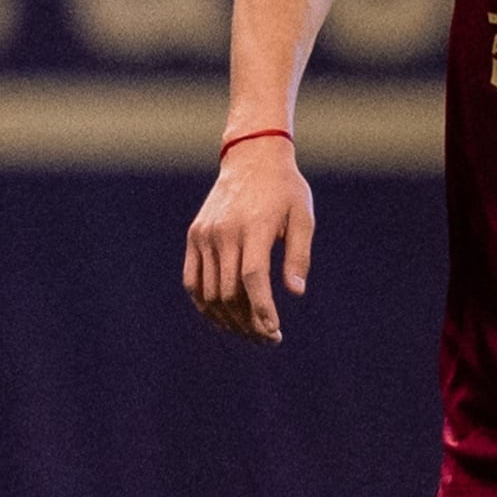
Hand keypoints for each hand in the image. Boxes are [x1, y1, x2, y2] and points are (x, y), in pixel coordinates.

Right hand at [182, 137, 314, 342]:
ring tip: (249, 333)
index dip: (262, 309)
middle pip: (230, 292)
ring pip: (209, 292)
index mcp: (253, 226)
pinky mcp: (195, 237)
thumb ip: (299, 255)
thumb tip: (295, 292)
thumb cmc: (284, 189)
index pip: (252, 277)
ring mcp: (204, 235)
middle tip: (268, 338)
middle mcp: (224, 232)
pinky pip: (193, 281)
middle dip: (248, 323)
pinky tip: (223, 318)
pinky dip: (205, 305)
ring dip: (228, 320)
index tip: (273, 331)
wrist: (251, 158)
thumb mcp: (303, 216)